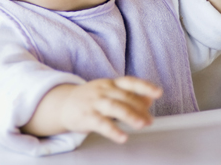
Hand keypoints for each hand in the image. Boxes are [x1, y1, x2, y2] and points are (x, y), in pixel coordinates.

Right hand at [22, 76, 161, 142]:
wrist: (63, 104)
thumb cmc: (91, 99)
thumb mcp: (110, 92)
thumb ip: (130, 95)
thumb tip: (149, 99)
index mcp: (111, 84)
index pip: (130, 82)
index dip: (145, 86)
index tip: (158, 92)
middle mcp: (103, 91)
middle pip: (124, 97)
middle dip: (140, 108)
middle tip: (150, 120)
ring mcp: (94, 103)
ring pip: (114, 107)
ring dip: (130, 115)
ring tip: (142, 124)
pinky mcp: (86, 116)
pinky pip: (101, 123)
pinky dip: (113, 130)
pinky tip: (122, 137)